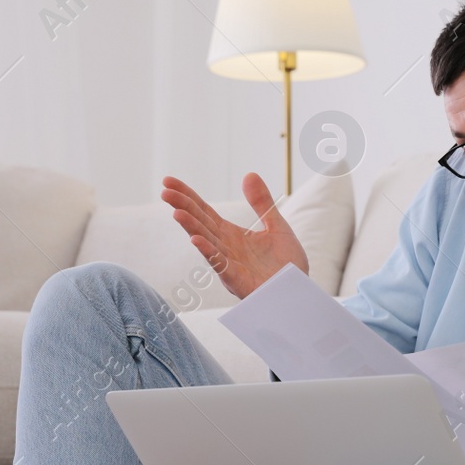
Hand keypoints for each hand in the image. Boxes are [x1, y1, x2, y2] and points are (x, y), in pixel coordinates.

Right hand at [161, 172, 308, 298]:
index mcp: (231, 235)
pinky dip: (209, 252)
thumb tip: (249, 174)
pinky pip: (221, 265)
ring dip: (192, 228)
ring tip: (177, 213)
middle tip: (165, 191)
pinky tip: (197, 240)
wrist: (299, 291)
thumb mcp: (276, 226)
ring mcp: (229, 265)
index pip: (204, 212)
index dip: (187, 196)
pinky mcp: (238, 281)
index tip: (168, 181)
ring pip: (207, 244)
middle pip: (200, 224)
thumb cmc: (286, 264)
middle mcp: (225, 249)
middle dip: (183, 208)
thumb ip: (262, 203)